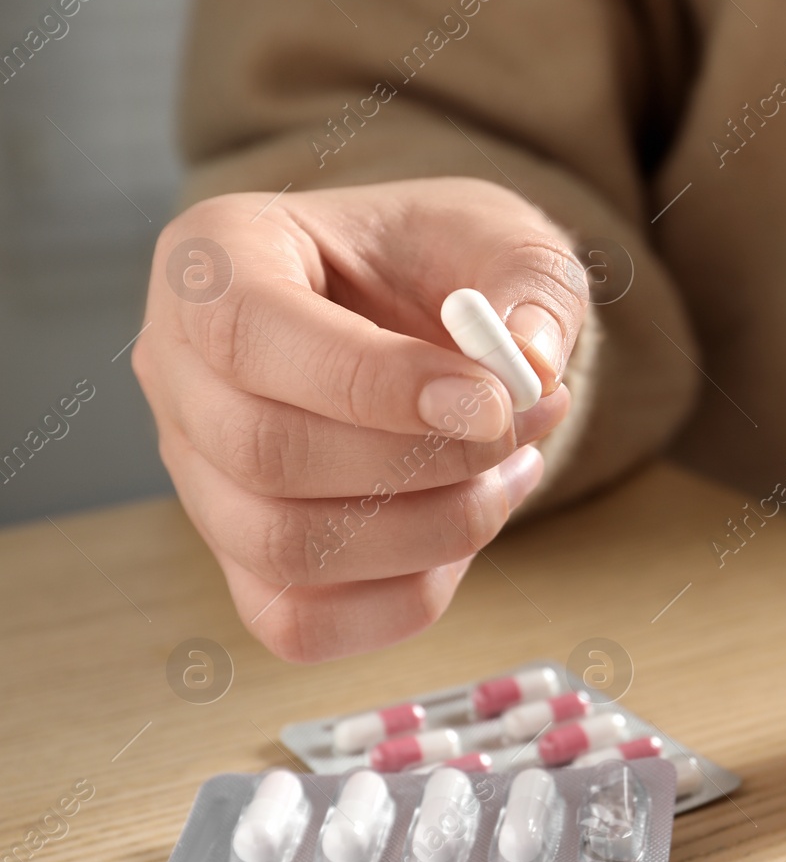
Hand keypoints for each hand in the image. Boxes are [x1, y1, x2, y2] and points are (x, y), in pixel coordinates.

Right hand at [133, 177, 585, 660]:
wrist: (437, 313)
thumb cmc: (450, 263)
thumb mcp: (508, 238)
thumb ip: (531, 288)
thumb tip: (531, 368)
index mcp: (217, 256)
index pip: (248, 331)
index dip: (372, 381)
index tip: (491, 401)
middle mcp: (178, 368)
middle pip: (263, 452)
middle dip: (422, 461)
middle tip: (522, 428)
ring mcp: (199, 474)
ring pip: (283, 548)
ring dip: (431, 528)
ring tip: (512, 467)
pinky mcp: (242, 559)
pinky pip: (303, 622)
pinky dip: (408, 595)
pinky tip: (467, 521)